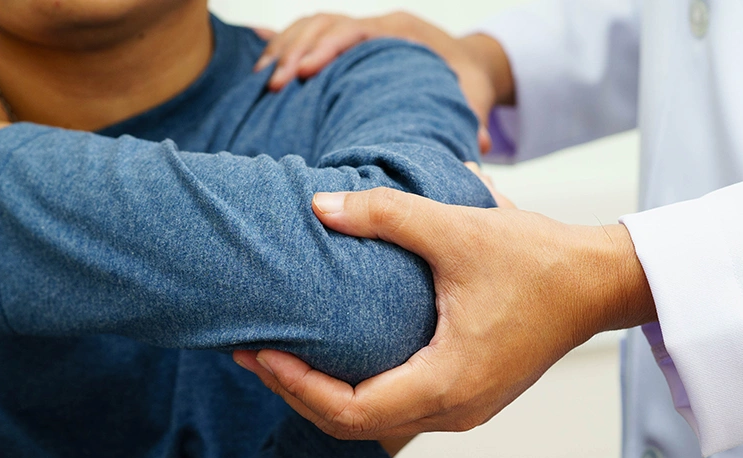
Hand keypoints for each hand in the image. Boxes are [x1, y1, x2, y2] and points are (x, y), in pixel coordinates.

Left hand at [233, 189, 656, 440]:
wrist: (598, 283)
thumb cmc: (538, 261)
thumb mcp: (458, 230)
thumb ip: (386, 215)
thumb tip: (320, 206)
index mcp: (447, 382)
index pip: (350, 411)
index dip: (296, 386)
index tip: (259, 353)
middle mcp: (454, 411)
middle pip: (354, 426)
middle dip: (297, 394)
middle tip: (251, 356)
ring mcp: (463, 411)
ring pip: (375, 424)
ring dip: (325, 398)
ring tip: (281, 360)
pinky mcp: (469, 397)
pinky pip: (399, 411)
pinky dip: (357, 395)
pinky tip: (333, 362)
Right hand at [254, 13, 512, 152]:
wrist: (469, 63)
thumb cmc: (467, 81)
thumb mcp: (472, 97)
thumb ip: (473, 120)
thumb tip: (481, 147)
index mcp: (400, 31)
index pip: (355, 31)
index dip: (326, 48)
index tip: (303, 73)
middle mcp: (376, 26)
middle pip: (324, 24)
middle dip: (295, 51)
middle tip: (273, 85)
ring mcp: (359, 32)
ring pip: (310, 26)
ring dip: (283, 50)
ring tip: (261, 82)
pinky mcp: (346, 46)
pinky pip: (307, 38)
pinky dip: (284, 51)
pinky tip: (262, 75)